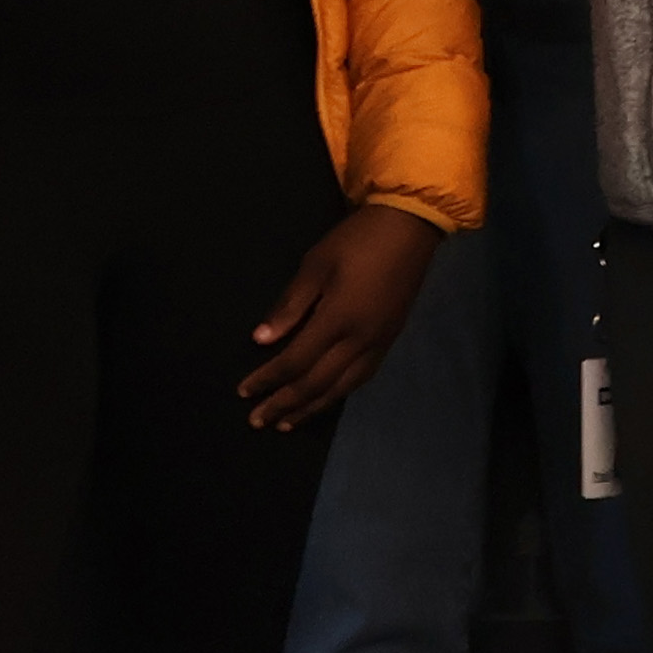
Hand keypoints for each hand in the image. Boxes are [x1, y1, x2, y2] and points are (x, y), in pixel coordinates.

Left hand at [239, 204, 444, 428]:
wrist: (409, 229)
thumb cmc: (356, 242)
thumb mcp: (316, 264)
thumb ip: (290, 305)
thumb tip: (261, 340)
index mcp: (337, 321)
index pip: (294, 362)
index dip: (268, 379)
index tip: (243, 391)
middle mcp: (359, 342)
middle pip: (316, 384)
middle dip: (284, 404)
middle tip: (257, 421)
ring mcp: (377, 345)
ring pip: (340, 389)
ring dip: (310, 408)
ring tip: (287, 423)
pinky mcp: (388, 342)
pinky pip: (359, 379)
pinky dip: (336, 394)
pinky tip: (325, 399)